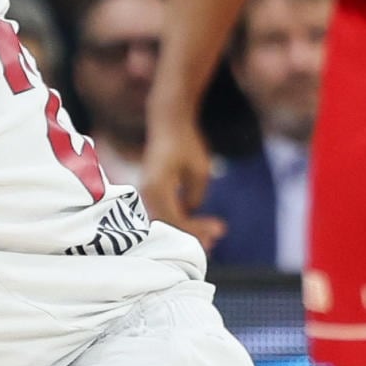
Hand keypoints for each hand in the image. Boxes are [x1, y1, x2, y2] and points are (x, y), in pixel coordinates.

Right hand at [141, 113, 221, 244]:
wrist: (168, 125)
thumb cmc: (186, 144)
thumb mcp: (199, 171)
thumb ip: (195, 196)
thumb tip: (190, 212)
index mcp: (157, 189)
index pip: (175, 220)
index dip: (196, 230)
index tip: (219, 229)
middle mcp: (147, 194)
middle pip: (168, 225)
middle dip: (192, 234)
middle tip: (216, 240)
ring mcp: (146, 194)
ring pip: (166, 222)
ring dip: (186, 230)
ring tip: (211, 236)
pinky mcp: (151, 193)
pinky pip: (165, 214)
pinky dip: (181, 220)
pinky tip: (197, 223)